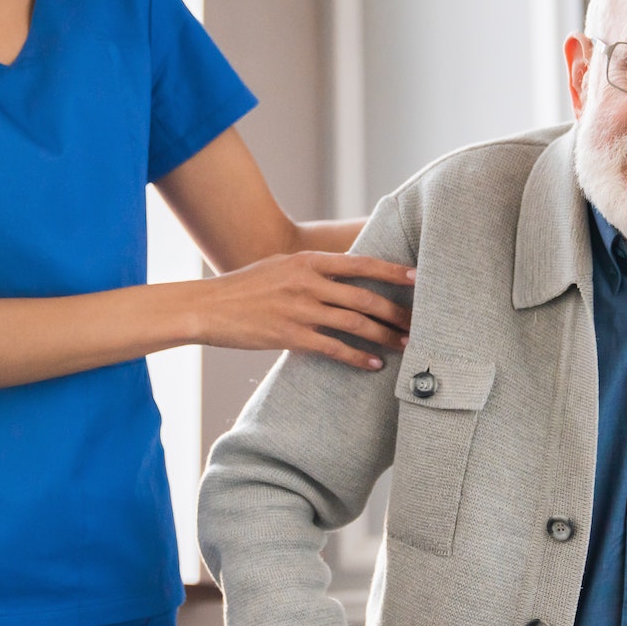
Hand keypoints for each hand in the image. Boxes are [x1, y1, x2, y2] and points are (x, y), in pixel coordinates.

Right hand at [200, 252, 413, 370]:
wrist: (207, 307)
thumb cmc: (244, 287)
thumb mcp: (279, 266)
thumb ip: (312, 269)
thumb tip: (345, 274)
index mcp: (307, 260)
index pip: (361, 263)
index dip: (392, 271)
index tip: (418, 278)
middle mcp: (308, 283)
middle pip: (364, 298)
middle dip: (396, 311)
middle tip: (419, 321)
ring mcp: (300, 310)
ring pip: (355, 324)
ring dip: (385, 336)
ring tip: (405, 344)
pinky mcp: (291, 336)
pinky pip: (334, 348)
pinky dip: (359, 357)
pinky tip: (375, 364)